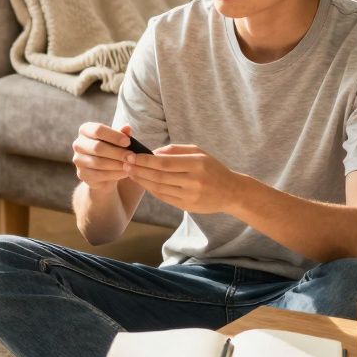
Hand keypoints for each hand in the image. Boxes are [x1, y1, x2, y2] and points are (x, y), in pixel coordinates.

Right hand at [72, 122, 134, 188]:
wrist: (104, 171)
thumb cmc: (112, 149)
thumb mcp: (117, 140)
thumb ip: (122, 134)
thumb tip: (127, 127)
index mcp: (85, 130)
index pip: (98, 130)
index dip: (114, 136)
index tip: (128, 142)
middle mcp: (78, 144)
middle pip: (97, 147)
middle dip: (117, 152)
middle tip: (132, 157)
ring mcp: (78, 160)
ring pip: (98, 162)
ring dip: (117, 164)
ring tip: (130, 165)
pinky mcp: (82, 174)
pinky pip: (98, 175)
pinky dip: (114, 174)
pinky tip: (125, 173)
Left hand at [122, 144, 243, 213]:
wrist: (231, 192)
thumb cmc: (212, 168)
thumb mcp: (198, 152)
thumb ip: (175, 150)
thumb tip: (152, 152)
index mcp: (197, 164)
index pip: (164, 163)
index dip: (145, 160)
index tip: (131, 156)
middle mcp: (194, 181)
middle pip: (159, 176)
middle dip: (139, 170)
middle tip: (124, 164)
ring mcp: (190, 195)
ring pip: (159, 188)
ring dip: (142, 181)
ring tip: (129, 173)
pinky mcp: (188, 206)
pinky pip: (164, 197)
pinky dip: (151, 190)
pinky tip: (143, 183)